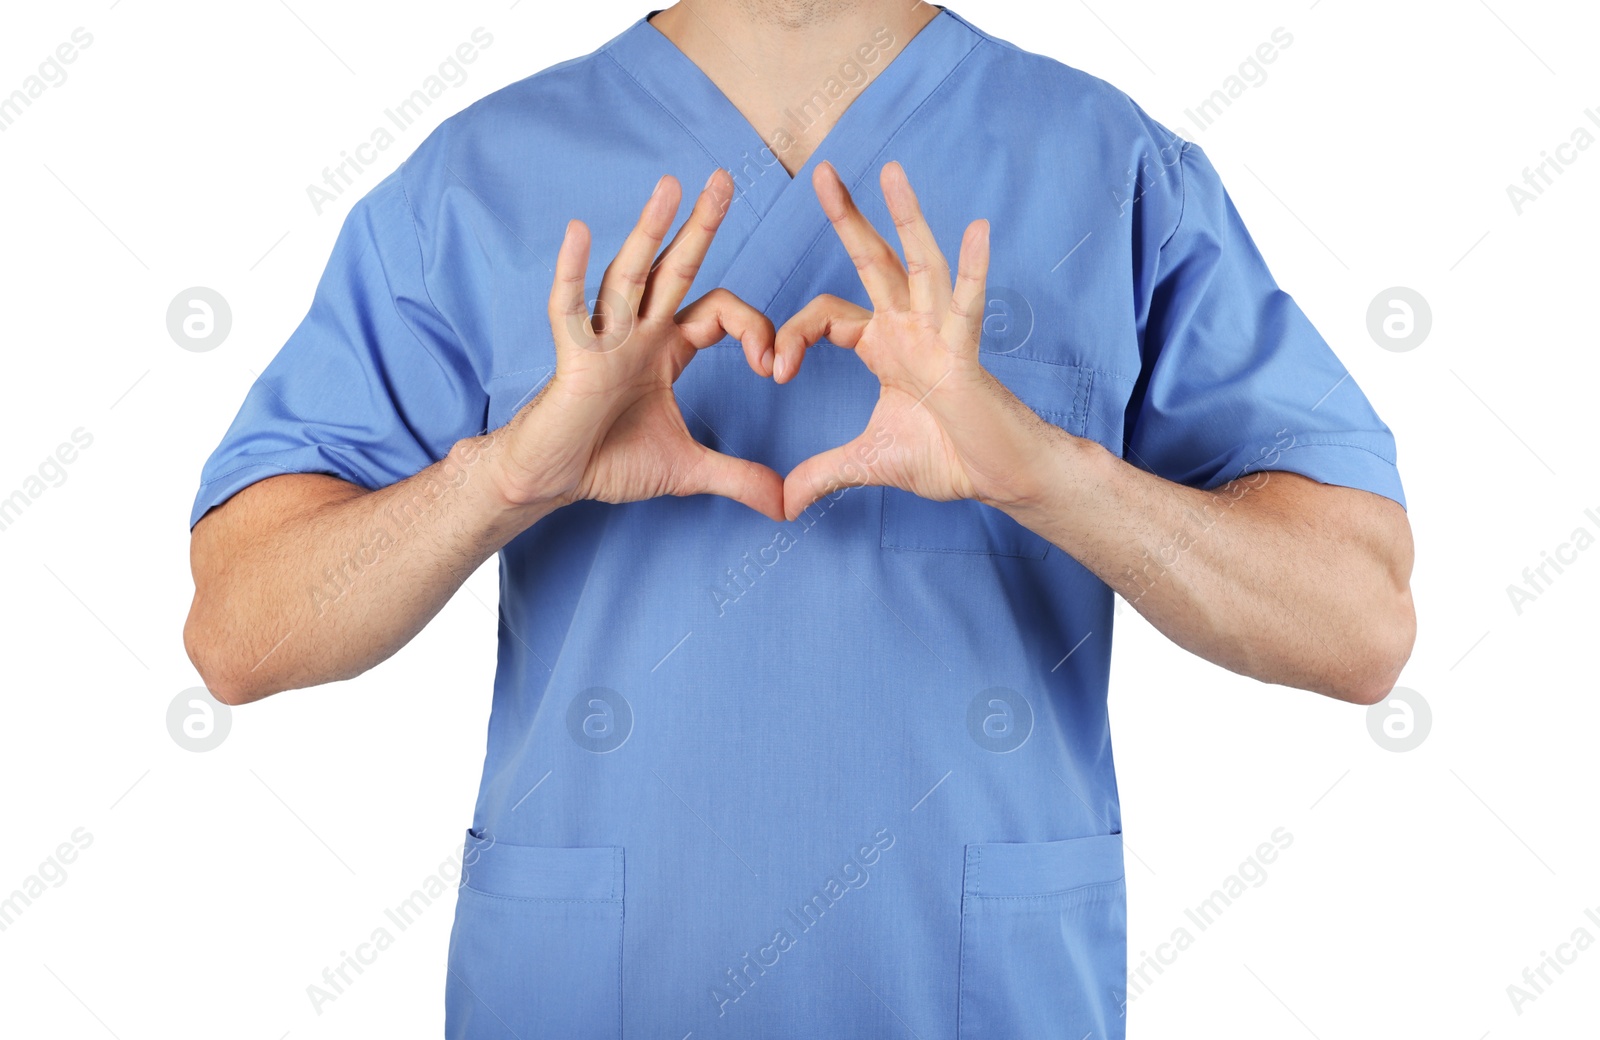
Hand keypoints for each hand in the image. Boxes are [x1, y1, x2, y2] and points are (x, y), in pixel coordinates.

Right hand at [488, 170, 784, 520]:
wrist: (553, 481)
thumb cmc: (610, 461)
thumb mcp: (687, 469)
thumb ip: (738, 478)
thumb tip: (786, 505)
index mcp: (667, 348)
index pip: (719, 314)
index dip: (755, 331)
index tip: (775, 367)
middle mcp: (637, 332)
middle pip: (675, 269)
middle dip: (701, 226)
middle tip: (725, 179)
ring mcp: (603, 340)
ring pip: (629, 275)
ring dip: (650, 231)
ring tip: (671, 186)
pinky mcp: (571, 358)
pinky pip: (570, 310)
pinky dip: (574, 272)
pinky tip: (580, 232)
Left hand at [773, 161, 1049, 520]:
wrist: (995, 477)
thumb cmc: (944, 458)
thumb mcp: (867, 462)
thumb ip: (822, 474)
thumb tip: (783, 504)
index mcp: (883, 344)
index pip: (825, 316)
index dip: (790, 335)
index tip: (774, 371)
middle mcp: (910, 326)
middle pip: (872, 260)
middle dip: (846, 216)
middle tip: (819, 170)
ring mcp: (940, 333)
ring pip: (919, 264)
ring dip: (905, 217)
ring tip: (890, 171)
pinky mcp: (965, 353)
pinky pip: (968, 307)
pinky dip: (973, 270)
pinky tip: (978, 230)